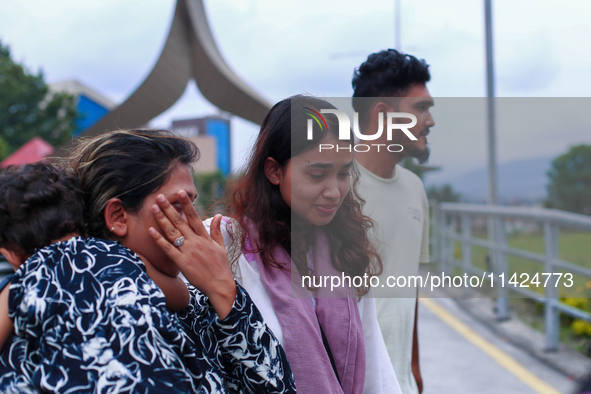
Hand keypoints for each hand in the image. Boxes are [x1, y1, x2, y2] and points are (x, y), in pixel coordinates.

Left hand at [148, 190, 236, 318]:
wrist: (220, 285)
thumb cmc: (221, 267)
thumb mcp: (221, 246)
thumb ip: (216, 230)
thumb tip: (217, 215)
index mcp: (205, 237)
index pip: (194, 216)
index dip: (186, 204)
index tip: (180, 192)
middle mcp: (195, 242)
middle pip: (179, 221)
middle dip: (169, 208)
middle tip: (160, 196)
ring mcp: (188, 251)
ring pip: (172, 232)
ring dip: (162, 219)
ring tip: (153, 207)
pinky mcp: (182, 262)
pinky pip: (168, 249)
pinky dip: (159, 239)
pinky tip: (150, 230)